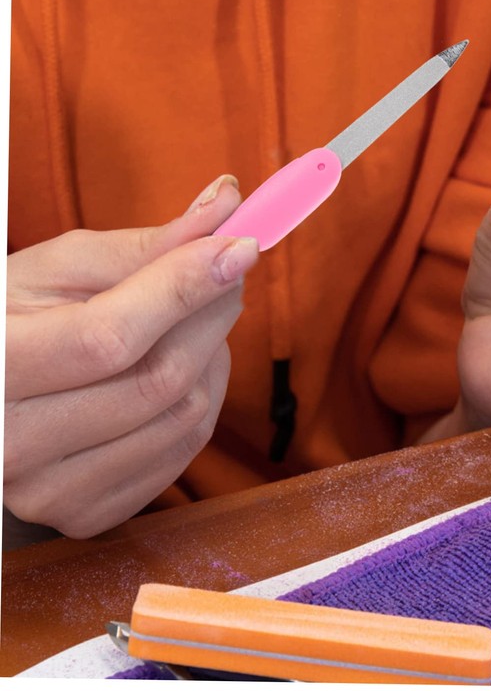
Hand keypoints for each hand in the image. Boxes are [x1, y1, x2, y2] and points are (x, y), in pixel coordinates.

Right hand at [4, 176, 258, 540]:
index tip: (240, 245)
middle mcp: (11, 442)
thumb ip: (145, 244)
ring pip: (186, 415)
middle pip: (160, 379)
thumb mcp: (61, 268)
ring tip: (192, 321)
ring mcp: (50, 491)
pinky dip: (203, 398)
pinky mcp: (89, 513)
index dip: (184, 288)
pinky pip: (186, 449)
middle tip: (225, 273)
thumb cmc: (18, 318)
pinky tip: (183, 369)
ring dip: (213, 355)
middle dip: (212, 313)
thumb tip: (225, 204)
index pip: (109, 336)